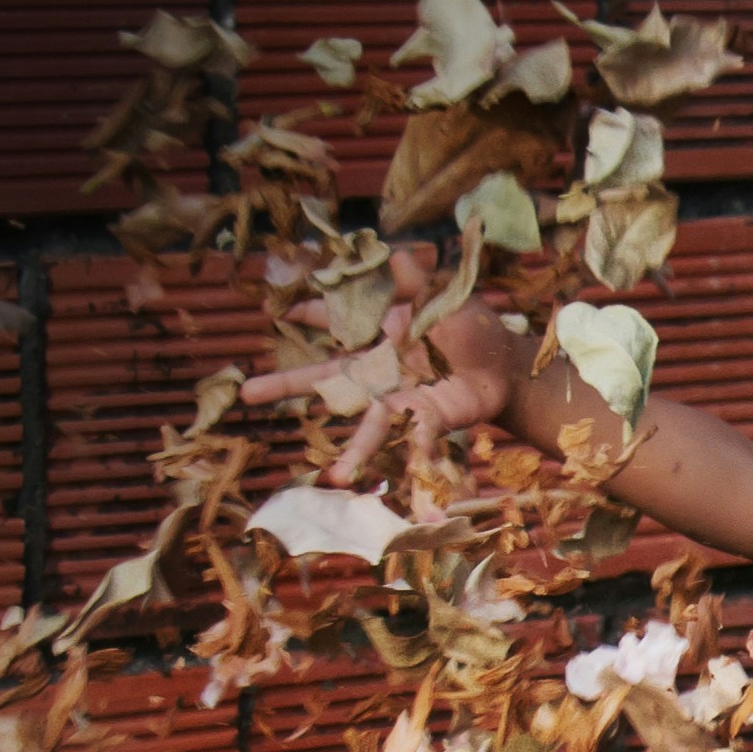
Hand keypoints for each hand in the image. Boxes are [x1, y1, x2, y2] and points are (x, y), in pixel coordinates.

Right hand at [241, 284, 515, 486]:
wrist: (506, 366)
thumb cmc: (471, 329)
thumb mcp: (441, 296)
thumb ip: (411, 278)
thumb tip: (385, 248)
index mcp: (378, 338)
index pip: (333, 324)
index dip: (306, 315)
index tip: (276, 312)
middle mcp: (381, 374)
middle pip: (326, 379)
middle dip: (286, 385)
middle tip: (246, 393)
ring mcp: (402, 401)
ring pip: (369, 428)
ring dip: (354, 455)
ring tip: (336, 478)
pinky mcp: (430, 420)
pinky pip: (420, 445)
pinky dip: (418, 467)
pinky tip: (419, 504)